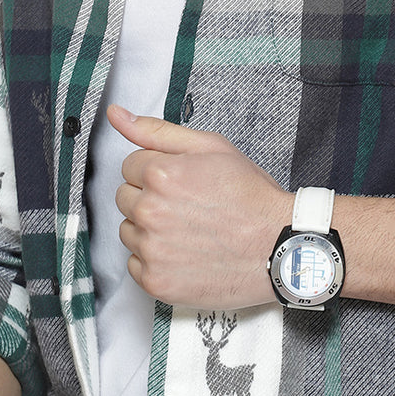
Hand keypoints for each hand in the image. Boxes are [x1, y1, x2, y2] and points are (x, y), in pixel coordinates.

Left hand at [109, 104, 289, 308]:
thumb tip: (116, 114)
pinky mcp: (155, 281)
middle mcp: (151, 211)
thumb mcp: (211, 147)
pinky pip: (135, 264)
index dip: (158, 170)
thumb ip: (157, 130)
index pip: (131, 165)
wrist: (278, 246)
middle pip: (125, 197)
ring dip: (149, 229)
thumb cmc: (250, 196)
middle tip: (187, 204)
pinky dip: (154, 260)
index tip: (182, 181)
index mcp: (161, 173)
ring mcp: (152, 249)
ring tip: (187, 229)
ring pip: (128, 230)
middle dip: (150, 197)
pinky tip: (184, 252)